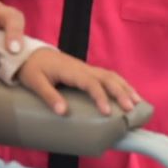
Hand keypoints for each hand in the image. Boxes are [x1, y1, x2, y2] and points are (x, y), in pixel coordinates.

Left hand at [17, 48, 140, 116]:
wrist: (29, 54)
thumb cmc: (32, 69)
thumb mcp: (35, 83)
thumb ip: (49, 96)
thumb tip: (63, 113)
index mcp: (71, 71)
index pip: (90, 83)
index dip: (100, 96)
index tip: (107, 112)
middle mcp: (82, 68)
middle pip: (107, 77)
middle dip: (120, 92)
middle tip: (131, 109)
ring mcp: (86, 68)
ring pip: (111, 75)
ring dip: (125, 87)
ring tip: (137, 102)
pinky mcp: (87, 71)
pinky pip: (108, 76)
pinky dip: (120, 84)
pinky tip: (128, 94)